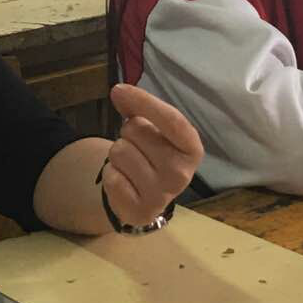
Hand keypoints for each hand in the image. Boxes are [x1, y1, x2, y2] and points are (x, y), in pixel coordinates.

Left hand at [102, 83, 203, 225]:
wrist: (145, 197)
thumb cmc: (152, 154)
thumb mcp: (153, 129)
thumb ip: (139, 108)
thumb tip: (120, 92)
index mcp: (192, 149)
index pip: (171, 120)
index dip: (145, 102)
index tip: (119, 90)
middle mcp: (182, 174)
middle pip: (136, 131)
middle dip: (128, 133)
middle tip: (137, 146)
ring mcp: (162, 196)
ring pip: (119, 151)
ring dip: (118, 154)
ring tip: (130, 164)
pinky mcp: (140, 211)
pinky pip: (111, 176)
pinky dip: (111, 174)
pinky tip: (124, 181)